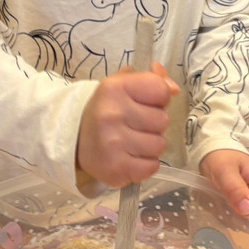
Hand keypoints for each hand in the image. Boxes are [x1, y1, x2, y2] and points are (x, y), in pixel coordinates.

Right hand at [77, 63, 178, 186]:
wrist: (74, 138)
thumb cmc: (106, 109)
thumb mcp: (123, 85)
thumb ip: (153, 80)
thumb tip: (174, 88)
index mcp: (114, 88)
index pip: (160, 90)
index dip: (160, 98)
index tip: (146, 103)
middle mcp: (112, 114)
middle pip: (163, 121)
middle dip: (154, 124)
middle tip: (135, 125)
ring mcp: (113, 143)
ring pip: (159, 145)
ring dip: (150, 145)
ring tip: (132, 141)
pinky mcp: (116, 168)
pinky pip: (152, 167)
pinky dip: (145, 164)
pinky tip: (130, 157)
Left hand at [199, 149, 248, 223]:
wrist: (214, 150)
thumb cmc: (221, 158)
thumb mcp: (225, 171)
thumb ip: (236, 189)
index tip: (246, 220)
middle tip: (232, 216)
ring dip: (242, 222)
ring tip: (225, 211)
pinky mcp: (246, 204)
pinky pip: (245, 218)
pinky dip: (235, 219)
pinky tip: (224, 211)